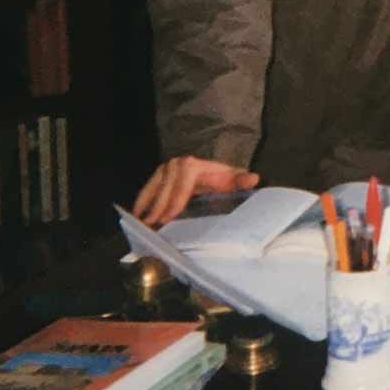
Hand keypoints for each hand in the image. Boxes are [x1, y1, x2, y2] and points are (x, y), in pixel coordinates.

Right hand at [132, 155, 260, 224]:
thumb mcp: (232, 179)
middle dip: (159, 206)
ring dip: (147, 205)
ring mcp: (165, 169)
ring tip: (142, 222)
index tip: (170, 215)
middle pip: (166, 187)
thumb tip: (253, 178)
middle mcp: (177, 164)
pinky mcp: (158, 176)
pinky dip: (142, 201)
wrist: (215, 172)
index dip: (176, 198)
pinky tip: (137, 214)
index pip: (183, 181)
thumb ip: (241, 180)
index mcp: (194, 165)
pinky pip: (148, 189)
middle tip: (153, 224)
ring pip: (154, 187)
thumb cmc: (223, 179)